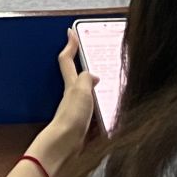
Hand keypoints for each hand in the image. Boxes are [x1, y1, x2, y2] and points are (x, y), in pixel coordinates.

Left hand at [23, 32, 102, 174]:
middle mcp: (73, 95)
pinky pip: (96, 111)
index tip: (70, 31)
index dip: (70, 45)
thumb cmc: (70, 118)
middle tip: (92, 54)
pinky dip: (103, 108)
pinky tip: (110, 111)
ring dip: (98, 88)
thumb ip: (86, 79)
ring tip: (109, 82)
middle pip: (78, 75)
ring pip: (88, 93)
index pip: (67, 60)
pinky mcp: (84, 124)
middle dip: (85, 65)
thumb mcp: (80, 90)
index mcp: (71, 84)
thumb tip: (91, 74)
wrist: (65, 145)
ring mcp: (78, 109)